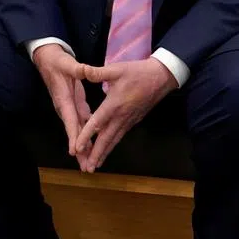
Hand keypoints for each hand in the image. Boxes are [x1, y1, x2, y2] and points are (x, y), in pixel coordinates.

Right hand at [31, 44, 91, 158]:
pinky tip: (92, 147)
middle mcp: (65, 107)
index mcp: (64, 98)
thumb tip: (85, 69)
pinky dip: (86, 137)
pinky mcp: (74, 106)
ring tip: (88, 164)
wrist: (48, 59)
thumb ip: (77, 68)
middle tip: (86, 167)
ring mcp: (69, 108)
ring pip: (77, 131)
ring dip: (83, 148)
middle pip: (73, 131)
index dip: (73, 135)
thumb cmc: (57, 61)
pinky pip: (81, 124)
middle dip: (79, 150)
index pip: (70, 119)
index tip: (75, 150)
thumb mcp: (67, 63)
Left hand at [73, 58, 176, 172]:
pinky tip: (107, 150)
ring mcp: (128, 120)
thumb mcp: (115, 69)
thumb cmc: (137, 72)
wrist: (161, 78)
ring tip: (95, 165)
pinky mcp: (133, 120)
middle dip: (96, 154)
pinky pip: (120, 135)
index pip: (97, 123)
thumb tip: (81, 70)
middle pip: (106, 139)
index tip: (78, 148)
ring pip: (114, 140)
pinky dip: (112, 145)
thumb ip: (97, 72)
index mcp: (114, 105)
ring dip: (104, 153)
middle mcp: (121, 117)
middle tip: (87, 169)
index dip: (86, 136)